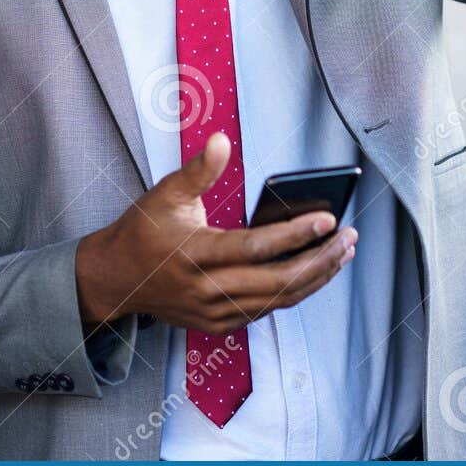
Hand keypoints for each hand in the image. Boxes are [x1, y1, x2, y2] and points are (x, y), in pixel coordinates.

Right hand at [74, 132, 356, 334]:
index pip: (255, 248)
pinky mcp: (217, 324)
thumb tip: (221, 140)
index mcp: (195, 254)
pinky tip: (314, 273)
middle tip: (350, 239)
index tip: (328, 220)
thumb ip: (198, 169)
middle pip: (277, 282)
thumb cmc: (143, 231)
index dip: (295, 235)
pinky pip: (265, 311)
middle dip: (320, 261)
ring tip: (343, 254)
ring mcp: (213, 312)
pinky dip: (293, 293)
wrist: (116, 279)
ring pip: (277, 301)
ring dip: (315, 279)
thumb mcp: (165, 193)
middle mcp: (207, 289)